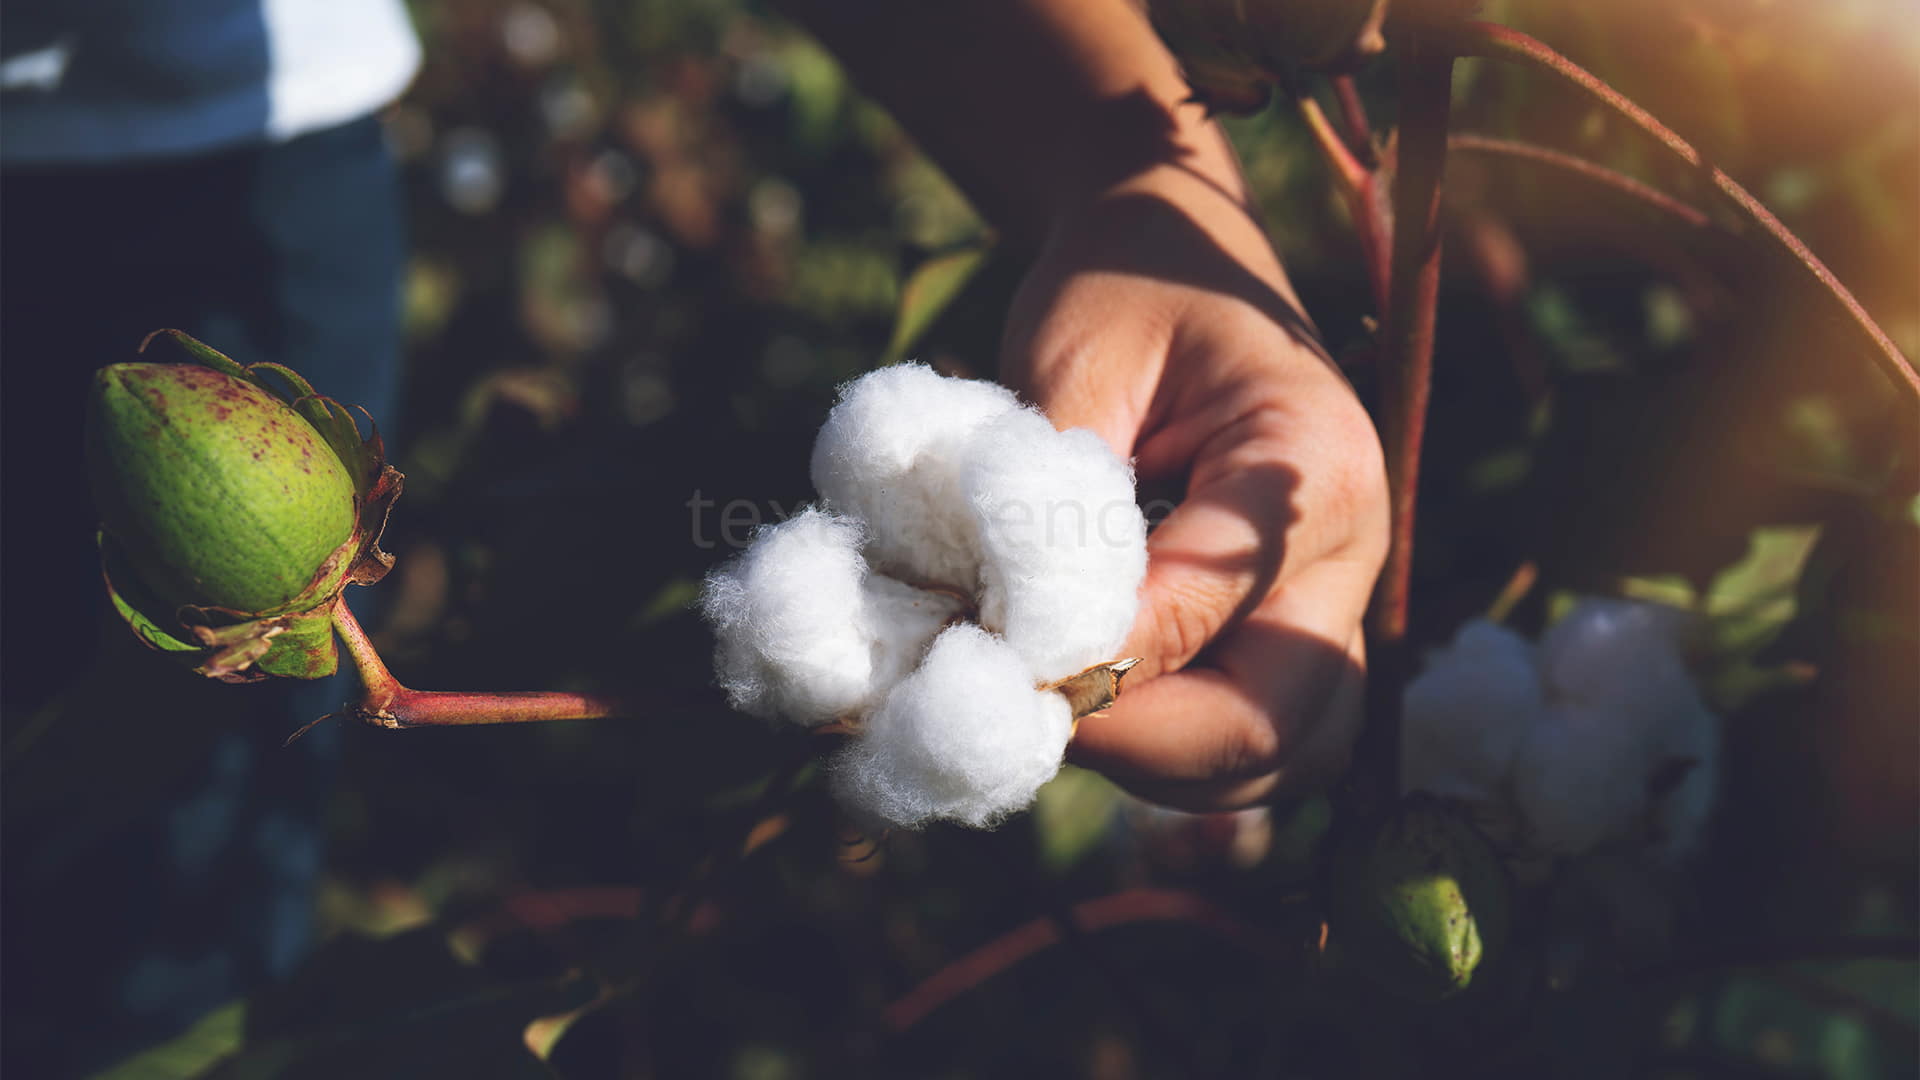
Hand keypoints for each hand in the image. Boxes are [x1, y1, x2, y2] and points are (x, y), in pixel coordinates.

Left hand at [1001, 161, 1389, 810]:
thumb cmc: (1123, 290)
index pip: (1205, 611)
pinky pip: (1261, 739)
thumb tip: (1017, 641)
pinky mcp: (1299, 631)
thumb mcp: (1076, 361)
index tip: (987, 668)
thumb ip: (1057, 496)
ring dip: (1159, 766)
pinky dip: (1176, 753)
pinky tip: (1089, 709)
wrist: (1175, 257)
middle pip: (1277, 722)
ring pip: (1280, 755)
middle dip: (1139, 745)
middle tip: (1016, 717)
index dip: (1094, 663)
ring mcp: (1336, 601)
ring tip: (1048, 713)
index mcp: (1313, 464)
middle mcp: (1352, 550)